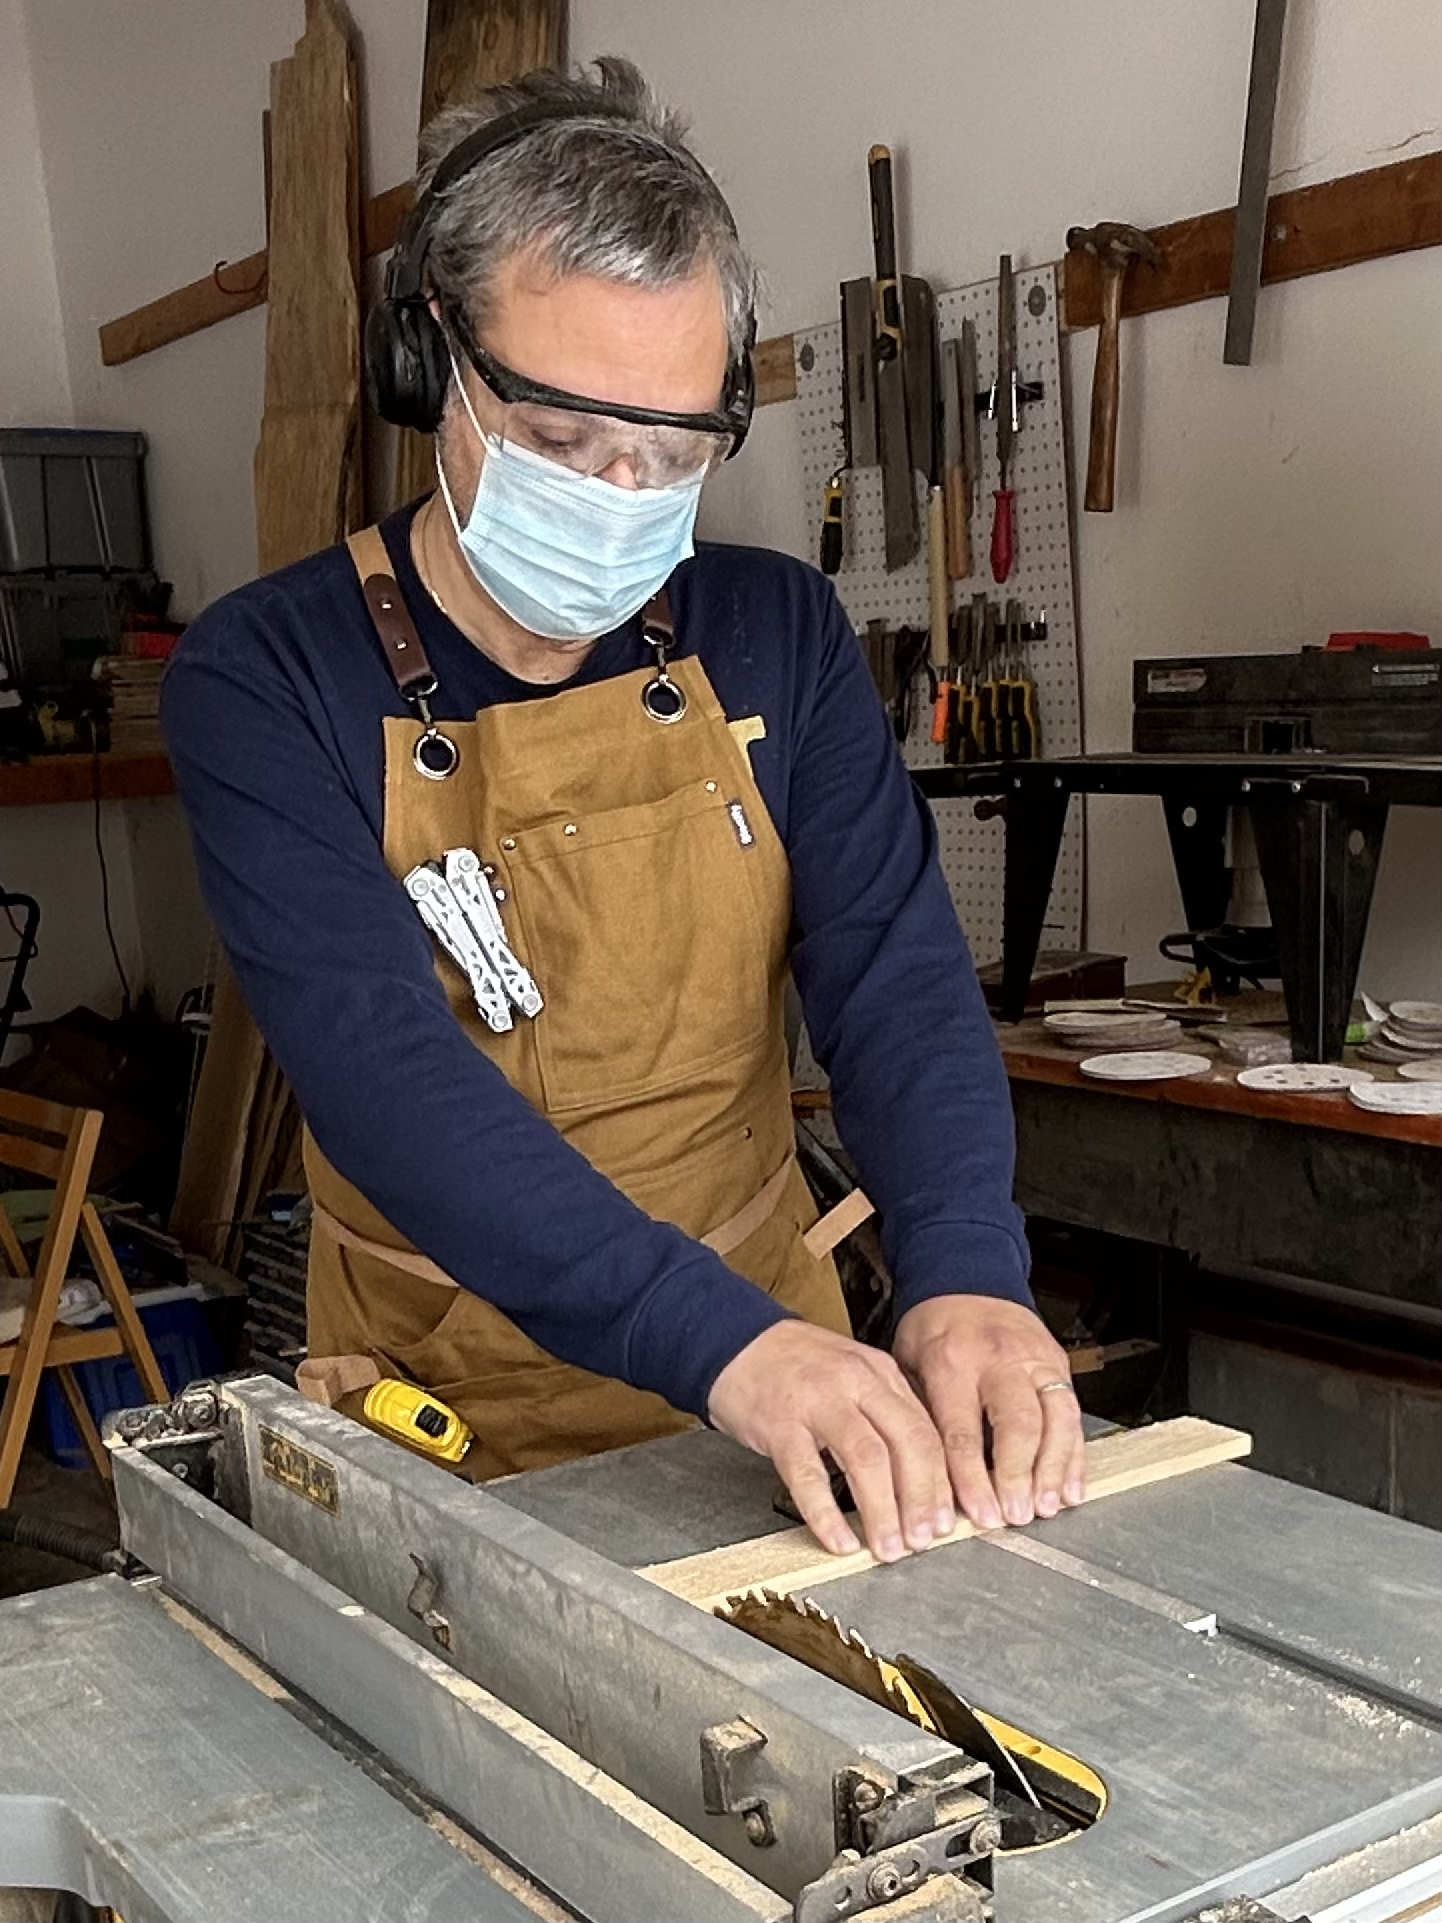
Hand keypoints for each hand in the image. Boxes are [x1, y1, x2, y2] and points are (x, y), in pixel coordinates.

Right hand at [707, 1320, 953, 1562]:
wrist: (733, 1340)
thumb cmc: (795, 1366)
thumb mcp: (853, 1373)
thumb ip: (885, 1411)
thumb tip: (921, 1474)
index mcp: (879, 1373)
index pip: (926, 1430)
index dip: (942, 1482)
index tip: (948, 1521)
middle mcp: (855, 1383)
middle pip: (907, 1443)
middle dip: (922, 1499)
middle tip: (923, 1541)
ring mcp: (817, 1401)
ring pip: (866, 1459)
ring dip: (883, 1511)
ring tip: (887, 1549)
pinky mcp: (779, 1423)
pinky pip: (808, 1475)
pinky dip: (827, 1514)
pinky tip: (838, 1541)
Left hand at [893, 1295, 1084, 1529]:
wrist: (967, 1280)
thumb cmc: (934, 1329)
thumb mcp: (906, 1363)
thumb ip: (920, 1416)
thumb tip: (925, 1480)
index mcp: (951, 1361)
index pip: (963, 1429)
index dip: (972, 1479)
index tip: (979, 1515)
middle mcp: (998, 1359)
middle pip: (1017, 1424)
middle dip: (1018, 1476)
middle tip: (1016, 1516)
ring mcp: (1034, 1359)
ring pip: (1056, 1419)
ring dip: (1053, 1469)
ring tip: (1046, 1506)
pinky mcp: (1058, 1363)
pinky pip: (1074, 1412)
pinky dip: (1075, 1454)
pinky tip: (1070, 1485)